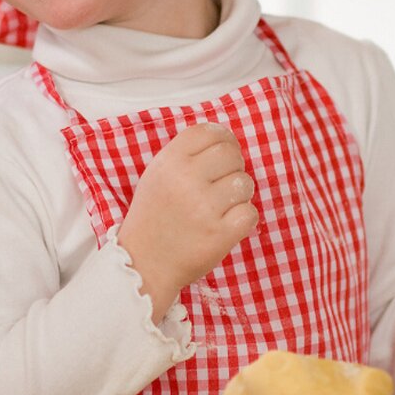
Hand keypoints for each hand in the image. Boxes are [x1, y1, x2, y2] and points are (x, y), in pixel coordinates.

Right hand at [118, 123, 259, 319]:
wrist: (144, 263)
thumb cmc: (154, 218)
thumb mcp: (156, 176)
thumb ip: (185, 155)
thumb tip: (225, 140)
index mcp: (169, 161)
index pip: (210, 132)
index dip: (223, 140)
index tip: (222, 155)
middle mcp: (186, 179)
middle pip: (232, 154)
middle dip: (233, 167)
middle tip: (220, 186)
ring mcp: (204, 207)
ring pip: (245, 183)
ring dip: (238, 195)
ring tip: (220, 208)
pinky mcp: (220, 233)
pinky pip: (250, 213)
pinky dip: (243, 219)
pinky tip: (227, 224)